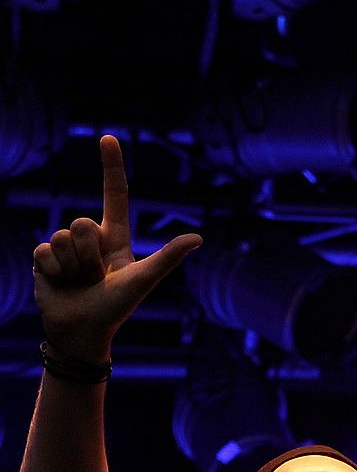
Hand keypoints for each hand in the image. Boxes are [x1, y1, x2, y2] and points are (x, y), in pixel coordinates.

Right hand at [32, 135, 201, 360]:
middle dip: (89, 254)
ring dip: (73, 266)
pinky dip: (55, 272)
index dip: (111, 167)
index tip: (107, 138)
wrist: (81, 333)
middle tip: (96, 278)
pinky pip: (45, 251)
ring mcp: (65, 247)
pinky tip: (61, 285)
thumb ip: (167, 258)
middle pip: (83, 223)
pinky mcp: (44, 258)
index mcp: (115, 238)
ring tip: (81, 283)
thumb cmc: (115, 309)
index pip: (114, 196)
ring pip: (62, 236)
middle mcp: (90, 239)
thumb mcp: (142, 280)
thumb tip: (198, 238)